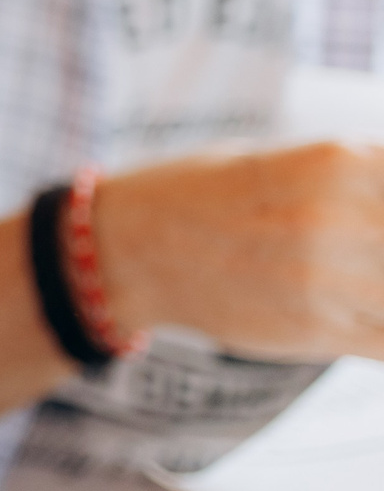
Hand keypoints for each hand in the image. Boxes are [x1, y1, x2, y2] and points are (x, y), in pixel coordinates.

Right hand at [97, 142, 383, 359]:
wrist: (132, 251)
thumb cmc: (205, 194)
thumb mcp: (285, 159)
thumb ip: (358, 177)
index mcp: (334, 161)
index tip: (373, 217)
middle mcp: (334, 217)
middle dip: (380, 242)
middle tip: (361, 247)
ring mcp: (326, 279)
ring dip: (383, 286)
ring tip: (359, 276)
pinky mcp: (318, 331)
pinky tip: (366, 313)